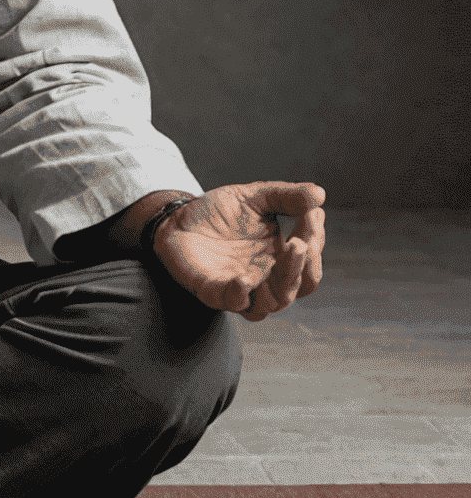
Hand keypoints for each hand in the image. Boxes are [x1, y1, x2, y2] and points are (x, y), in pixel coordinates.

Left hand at [154, 181, 324, 321]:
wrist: (177, 217)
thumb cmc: (219, 213)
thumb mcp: (254, 197)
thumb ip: (285, 197)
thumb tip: (319, 193)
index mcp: (280, 259)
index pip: (309, 262)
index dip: (316, 241)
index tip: (314, 213)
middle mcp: (266, 280)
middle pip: (299, 285)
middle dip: (306, 262)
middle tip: (303, 239)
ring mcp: (241, 288)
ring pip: (274, 302)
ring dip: (286, 280)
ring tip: (289, 250)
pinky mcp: (214, 292)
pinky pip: (234, 303)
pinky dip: (242, 294)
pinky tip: (244, 278)